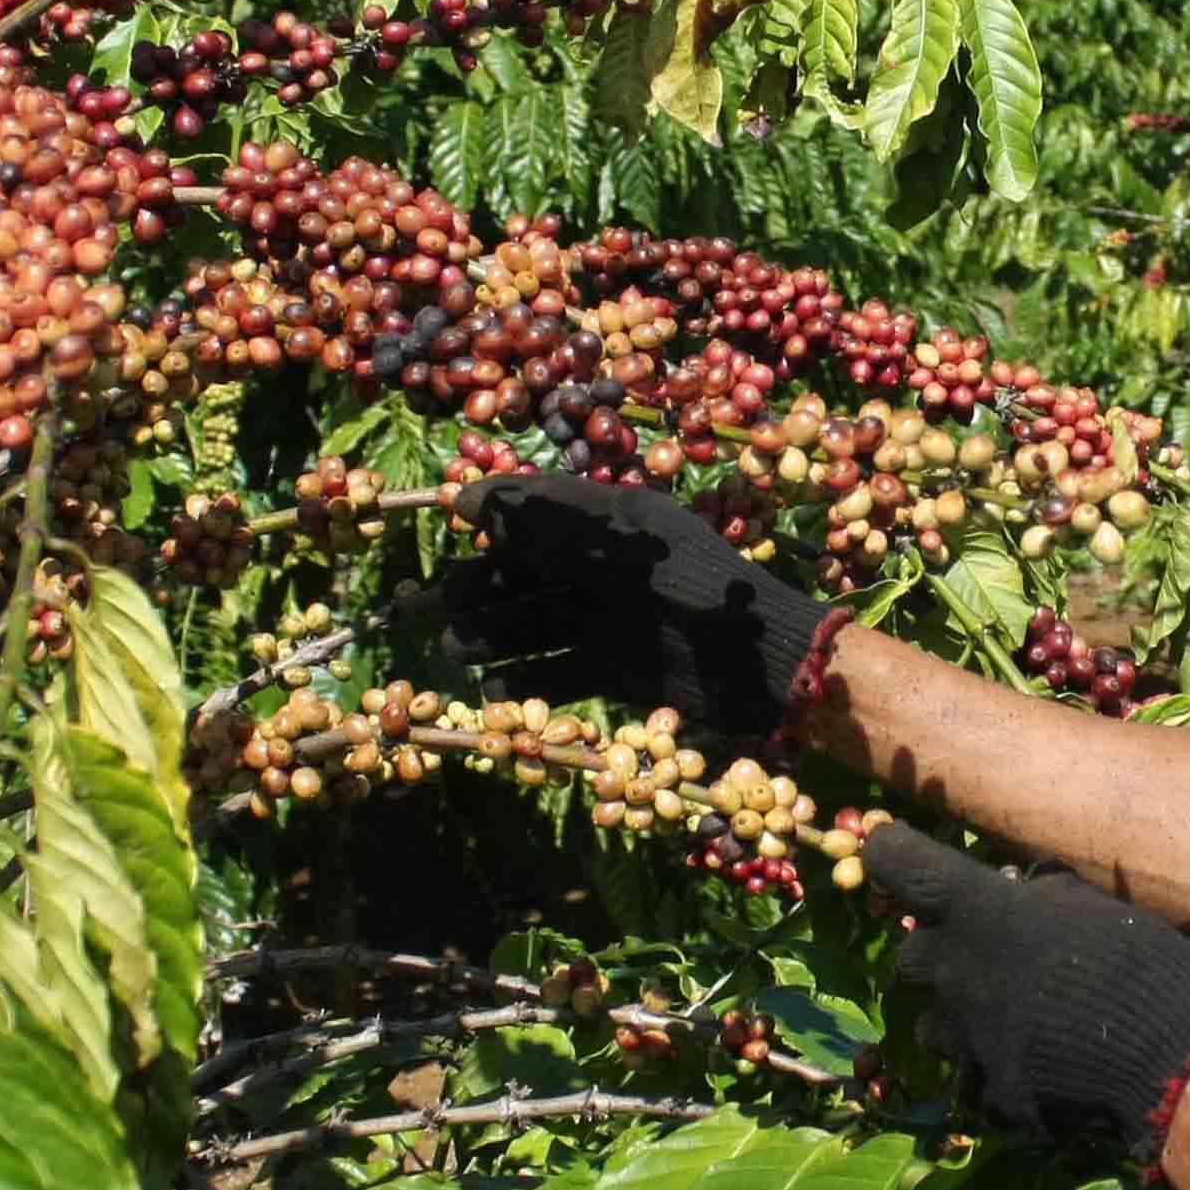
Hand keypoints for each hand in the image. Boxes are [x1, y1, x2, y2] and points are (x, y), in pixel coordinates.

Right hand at [416, 474, 836, 746]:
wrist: (762, 663)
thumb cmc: (701, 586)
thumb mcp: (628, 539)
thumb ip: (554, 518)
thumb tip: (476, 502)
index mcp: (614, 528)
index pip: (541, 511)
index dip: (497, 512)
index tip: (453, 516)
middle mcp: (604, 572)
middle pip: (525, 574)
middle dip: (478, 586)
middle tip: (427, 604)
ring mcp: (607, 623)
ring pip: (533, 623)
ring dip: (492, 634)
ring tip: (453, 647)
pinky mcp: (613, 672)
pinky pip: (557, 673)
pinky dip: (525, 680)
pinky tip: (492, 687)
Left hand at [875, 824, 1189, 1166]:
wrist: (1173, 1067)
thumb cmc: (1147, 967)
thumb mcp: (1100, 907)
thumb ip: (1046, 896)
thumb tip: (1024, 885)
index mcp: (983, 910)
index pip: (900, 864)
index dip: (892, 854)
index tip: (894, 849)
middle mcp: (957, 971)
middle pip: (909, 954)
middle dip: (938, 952)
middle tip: (983, 953)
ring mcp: (965, 1037)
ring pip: (930, 1023)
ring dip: (957, 1016)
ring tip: (1008, 1017)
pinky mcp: (986, 1091)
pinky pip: (974, 1076)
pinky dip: (997, 1069)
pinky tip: (1040, 1067)